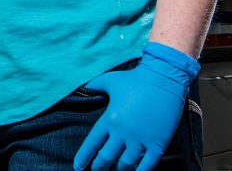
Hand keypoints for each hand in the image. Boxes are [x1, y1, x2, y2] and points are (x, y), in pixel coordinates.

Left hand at [73, 42, 199, 170]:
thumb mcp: (108, 80)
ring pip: (126, 164)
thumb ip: (94, 86)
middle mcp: (123, 132)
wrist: (163, 79)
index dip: (84, 157)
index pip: (92, 144)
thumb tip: (83, 88)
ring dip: (118, 170)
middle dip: (99, 167)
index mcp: (109, 119)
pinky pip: (148, 165)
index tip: (78, 167)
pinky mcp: (158, 144)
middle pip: (107, 157)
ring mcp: (141, 139)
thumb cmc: (134, 79)